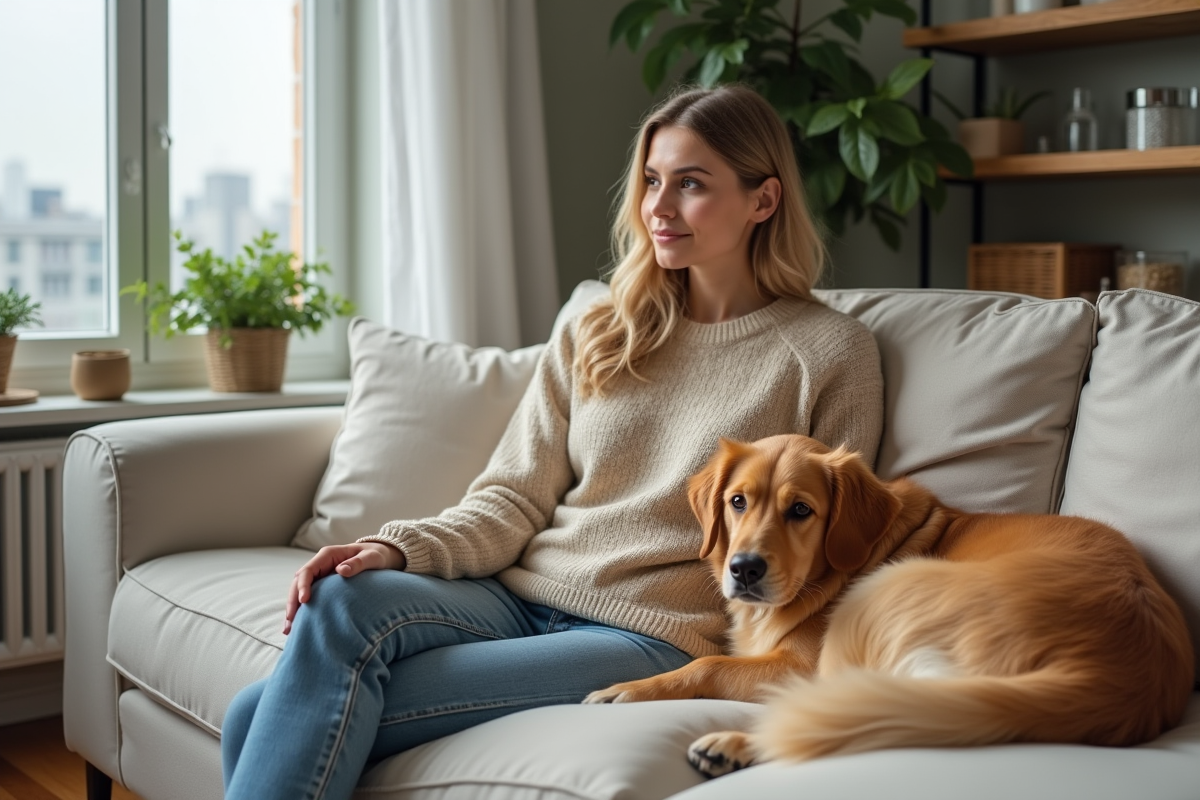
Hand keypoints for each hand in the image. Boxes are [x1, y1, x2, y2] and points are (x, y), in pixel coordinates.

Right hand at [283, 542, 404, 633]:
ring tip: (288, 630)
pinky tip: (298, 626)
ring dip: (293, 609)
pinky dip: (302, 610)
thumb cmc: (376, 555)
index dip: (303, 585)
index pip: (308, 571)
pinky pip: (309, 597)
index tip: (304, 601)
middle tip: (290, 622)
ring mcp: (320, 575)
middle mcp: (320, 565)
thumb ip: (358, 563)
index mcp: (328, 555)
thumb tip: (342, 570)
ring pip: (299, 591)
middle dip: (292, 602)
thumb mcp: (371, 557)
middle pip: (298, 583)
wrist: (380, 556)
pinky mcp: (322, 585)